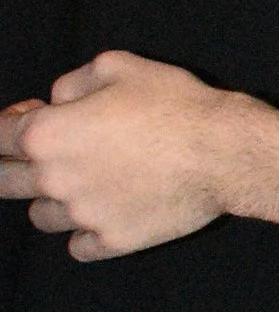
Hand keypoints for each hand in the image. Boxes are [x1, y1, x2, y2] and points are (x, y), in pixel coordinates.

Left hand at [0, 55, 278, 256]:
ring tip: (81, 185)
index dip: (7, 124)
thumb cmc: (173, 103)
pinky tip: (105, 212)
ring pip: (39, 217)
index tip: (26, 120)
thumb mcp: (117, 66)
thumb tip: (57, 101)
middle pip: (3, 182)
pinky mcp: (112, 241)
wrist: (223, 152)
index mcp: (46, 134)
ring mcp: (82, 215)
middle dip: (11, 166)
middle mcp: (54, 179)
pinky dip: (84, 232)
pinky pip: (77, 246)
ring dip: (52, 200)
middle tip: (41, 157)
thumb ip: (71, 82)